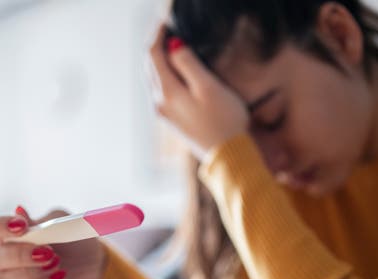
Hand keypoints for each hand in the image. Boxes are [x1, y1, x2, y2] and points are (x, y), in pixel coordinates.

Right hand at [0, 206, 106, 278]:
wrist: (96, 265)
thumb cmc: (73, 240)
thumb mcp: (61, 223)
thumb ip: (40, 220)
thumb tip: (18, 211)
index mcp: (10, 235)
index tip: (22, 226)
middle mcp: (7, 260)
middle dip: (19, 254)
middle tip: (48, 251)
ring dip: (29, 272)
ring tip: (56, 263)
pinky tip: (60, 277)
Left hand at [146, 24, 249, 160]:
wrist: (227, 157)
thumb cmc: (224, 121)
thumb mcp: (208, 87)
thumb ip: (188, 64)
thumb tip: (173, 45)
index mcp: (167, 92)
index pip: (153, 55)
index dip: (157, 35)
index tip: (166, 21)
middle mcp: (159, 103)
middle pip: (150, 66)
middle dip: (155, 45)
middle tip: (165, 28)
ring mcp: (164, 113)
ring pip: (153, 78)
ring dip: (158, 59)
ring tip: (168, 43)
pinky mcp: (172, 119)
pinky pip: (160, 89)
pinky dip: (163, 73)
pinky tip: (172, 69)